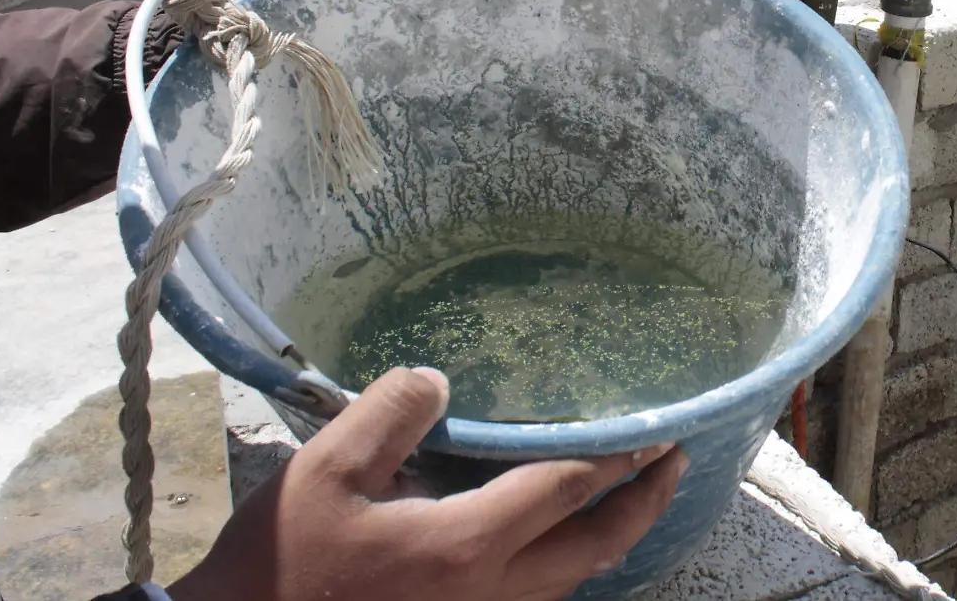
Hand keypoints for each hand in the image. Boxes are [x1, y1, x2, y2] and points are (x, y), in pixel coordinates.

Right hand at [168, 368, 687, 600]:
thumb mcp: (323, 470)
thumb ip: (390, 414)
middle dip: (643, 504)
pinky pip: (537, 600)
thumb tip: (439, 378)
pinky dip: (567, 567)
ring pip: (570, 583)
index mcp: (464, 546)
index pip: (565, 489)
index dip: (616, 457)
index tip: (658, 430)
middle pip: (594, 548)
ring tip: (630, 497)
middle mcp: (490, 593)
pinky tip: (560, 541)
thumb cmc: (280, 561)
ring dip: (609, 539)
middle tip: (675, 463)